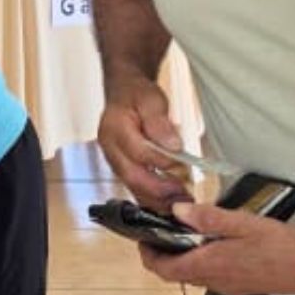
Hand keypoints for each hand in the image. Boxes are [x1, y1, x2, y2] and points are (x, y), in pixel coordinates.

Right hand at [96, 79, 189, 208]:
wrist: (124, 93)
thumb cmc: (136, 94)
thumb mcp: (151, 98)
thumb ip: (159, 122)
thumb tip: (173, 146)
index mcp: (115, 128)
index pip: (139, 152)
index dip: (162, 161)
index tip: (184, 163)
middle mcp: (110, 149)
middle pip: (133, 176)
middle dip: (160, 190)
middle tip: (183, 196)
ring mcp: (114, 161)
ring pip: (133, 186)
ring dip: (158, 199)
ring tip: (181, 202)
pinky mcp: (121, 168)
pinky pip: (135, 186)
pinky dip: (153, 196)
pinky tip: (170, 200)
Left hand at [138, 201, 294, 294]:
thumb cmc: (280, 244)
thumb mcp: (243, 223)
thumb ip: (208, 218)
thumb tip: (177, 210)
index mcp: (210, 265)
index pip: (164, 269)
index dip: (148, 255)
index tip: (142, 238)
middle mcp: (213, 282)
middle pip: (174, 274)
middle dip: (161, 255)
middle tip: (158, 232)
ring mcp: (225, 287)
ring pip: (191, 276)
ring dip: (181, 259)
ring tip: (181, 233)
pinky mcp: (237, 287)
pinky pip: (208, 277)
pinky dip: (198, 262)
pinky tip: (208, 244)